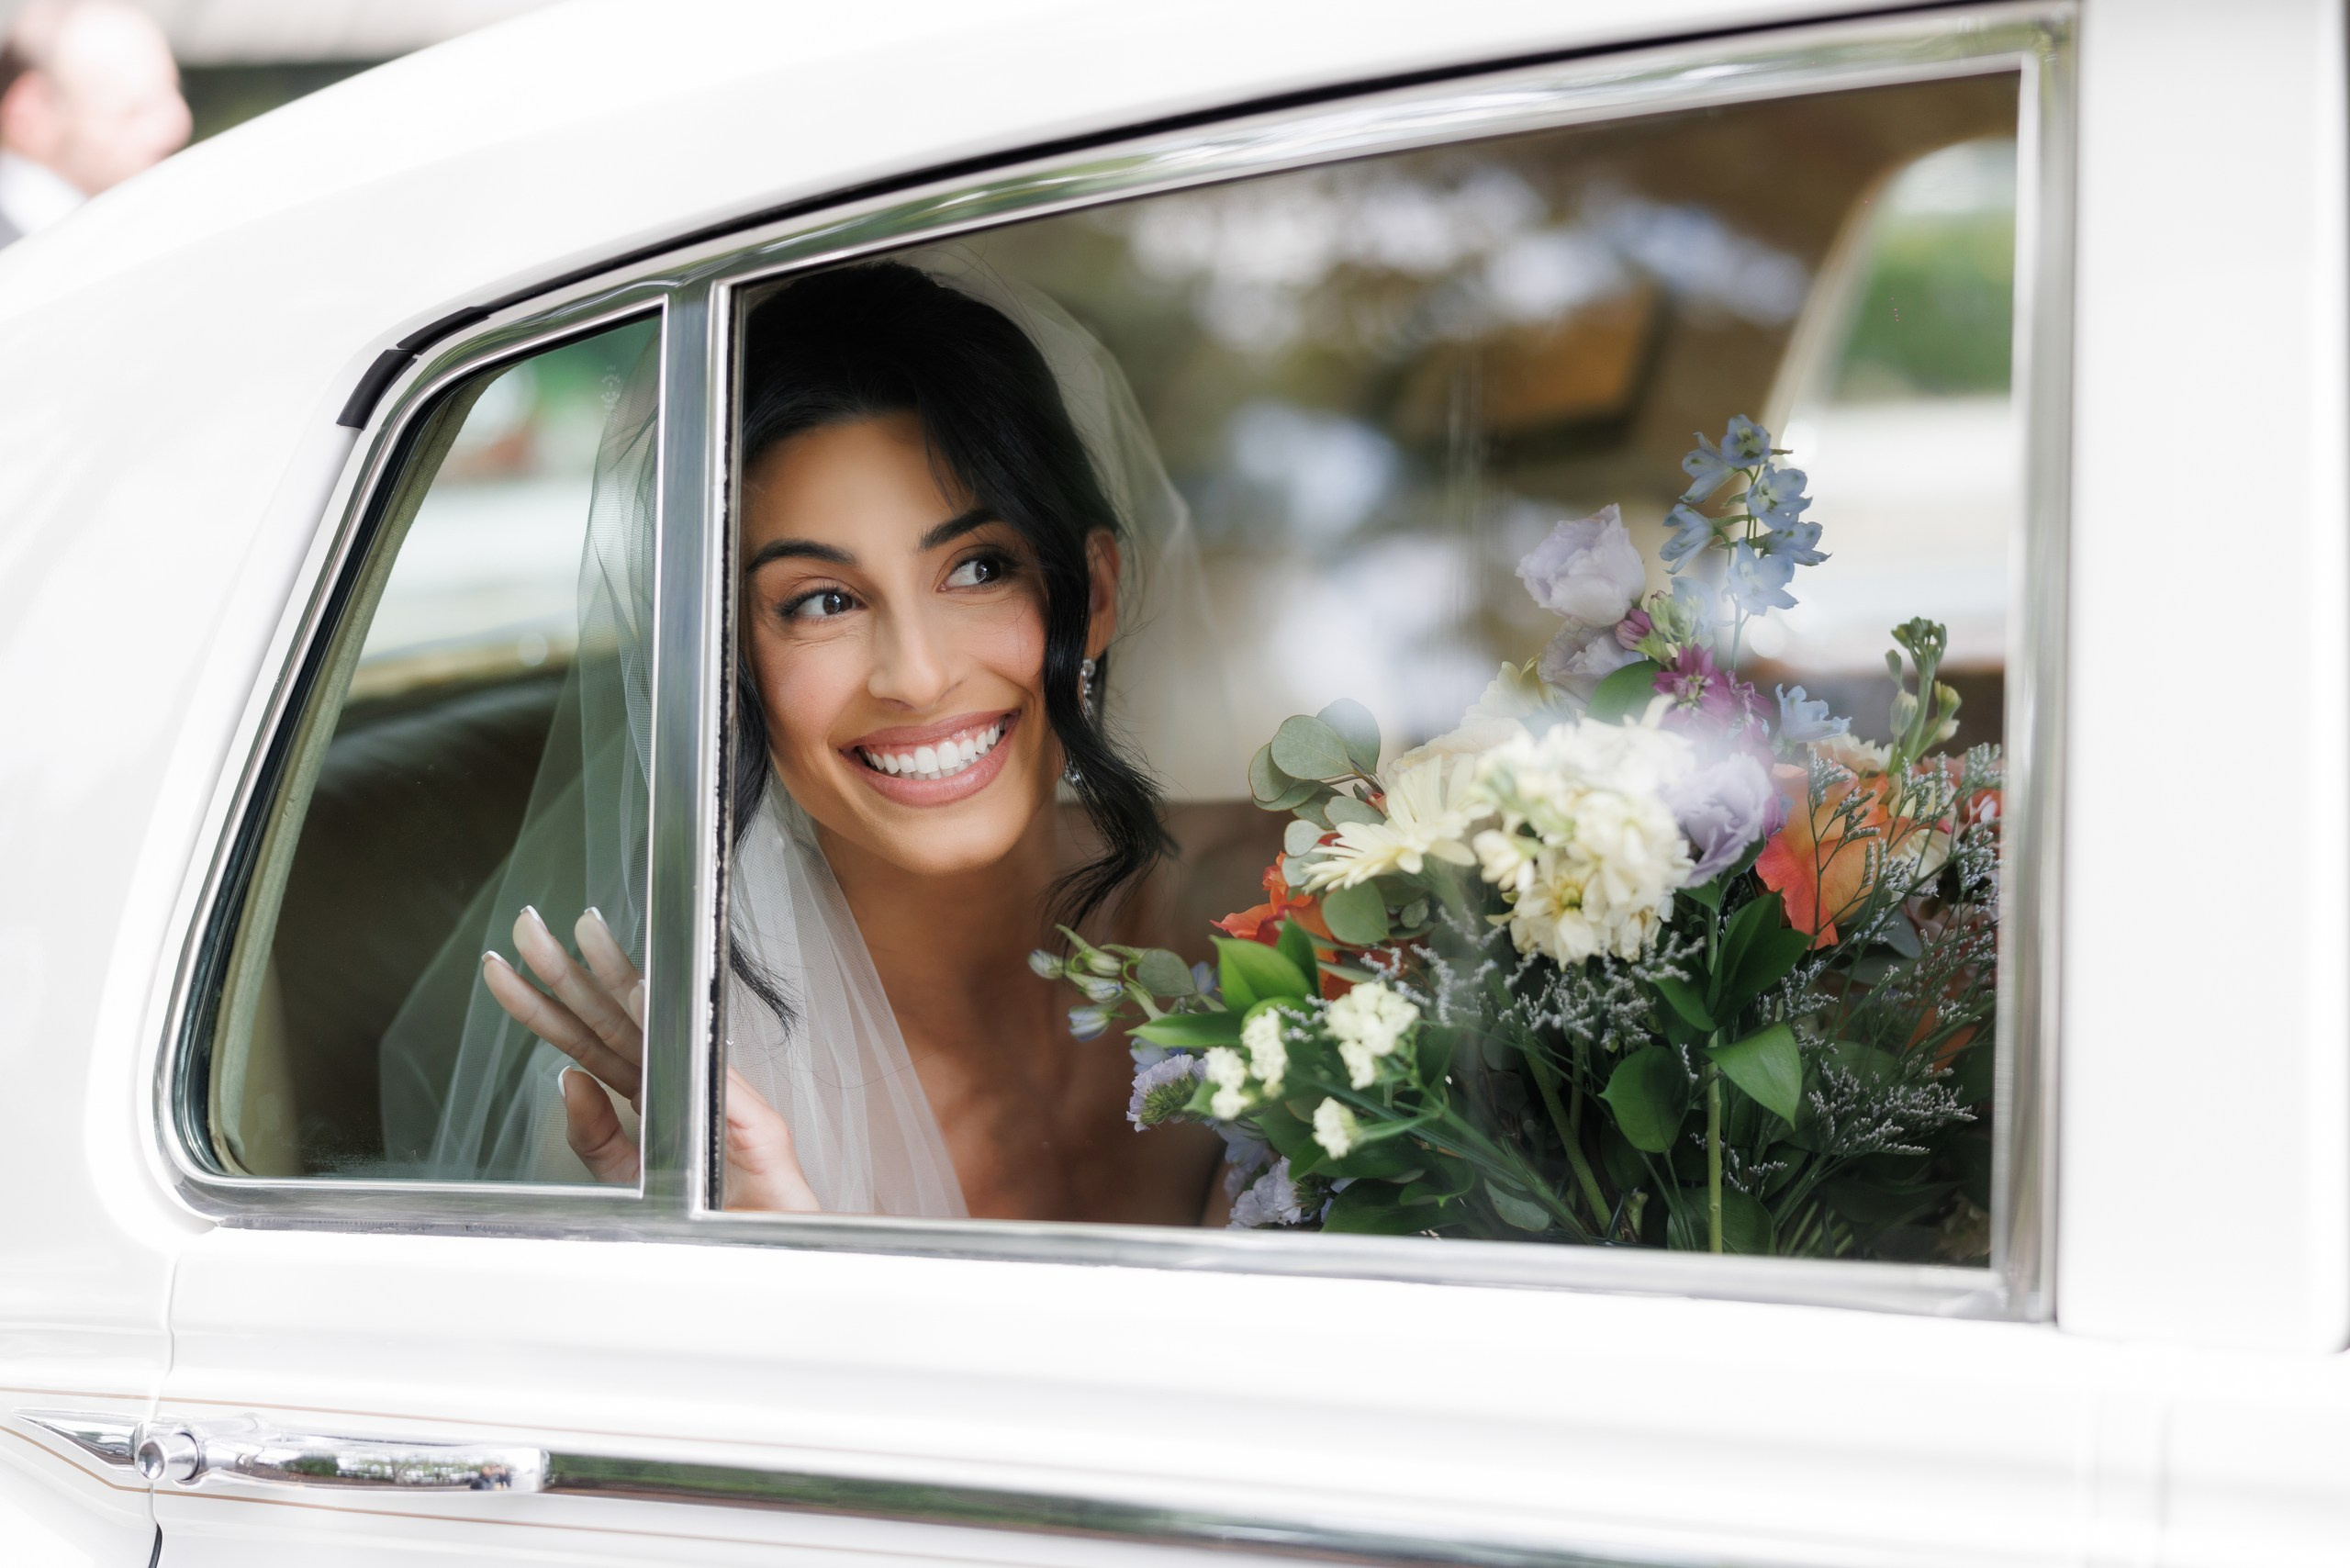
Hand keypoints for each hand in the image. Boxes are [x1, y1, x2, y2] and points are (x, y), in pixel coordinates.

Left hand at [480, 907, 819, 1211]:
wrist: (770, 1257)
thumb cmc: (714, 1222)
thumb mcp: (633, 1182)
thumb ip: (597, 1137)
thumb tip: (567, 1080)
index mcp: (650, 1096)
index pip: (587, 1043)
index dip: (546, 1008)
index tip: (503, 972)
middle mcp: (679, 1081)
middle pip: (611, 1019)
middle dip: (566, 972)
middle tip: (527, 927)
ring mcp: (714, 1090)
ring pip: (657, 1023)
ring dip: (617, 974)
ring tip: (581, 933)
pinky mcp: (748, 1113)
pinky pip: (703, 1061)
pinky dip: (673, 1024)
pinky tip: (640, 992)